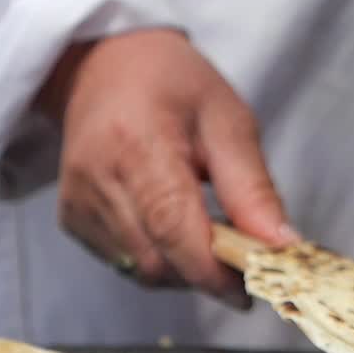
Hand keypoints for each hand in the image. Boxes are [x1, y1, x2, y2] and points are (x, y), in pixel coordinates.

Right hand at [36, 28, 299, 303]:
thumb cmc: (173, 86)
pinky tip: (175, 227)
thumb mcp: (228, 121)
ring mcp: (78, 202)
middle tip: (242, 259)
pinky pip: (125, 263)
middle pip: (158, 262)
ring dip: (185, 269)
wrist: (102, 65)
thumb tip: (282, 247)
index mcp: (136, 144)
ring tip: (210, 234)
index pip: (174, 229)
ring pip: (143, 271)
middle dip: (206, 274)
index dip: (215, 271)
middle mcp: (96, 179)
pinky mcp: (72, 218)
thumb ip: (253, 189)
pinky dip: (160, 259)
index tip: (252, 287)